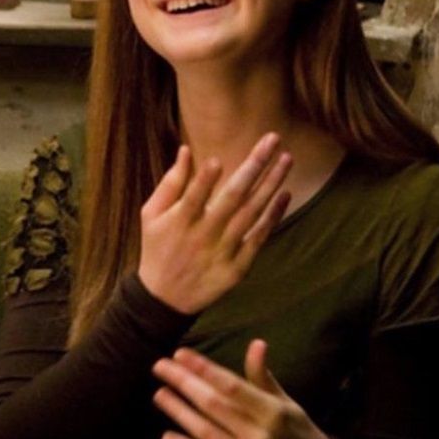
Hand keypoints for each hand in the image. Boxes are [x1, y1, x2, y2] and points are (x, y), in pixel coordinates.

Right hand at [137, 133, 292, 314]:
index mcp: (178, 222)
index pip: (192, 197)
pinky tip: (284, 194)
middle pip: (231, 199)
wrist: (165, 297)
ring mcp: (222, 252)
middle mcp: (202, 236)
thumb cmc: (157, 247)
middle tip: (272, 140)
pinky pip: (259, 238)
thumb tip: (186, 150)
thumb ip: (171, 182)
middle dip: (253, 167)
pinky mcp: (237, 268)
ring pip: (251, 214)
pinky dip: (272, 217)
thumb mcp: (152, 214)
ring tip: (287, 159)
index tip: (218, 160)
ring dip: (271, 185)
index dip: (204, 181)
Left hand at [152, 340, 333, 438]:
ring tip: (160, 394)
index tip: (179, 354)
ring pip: (206, 434)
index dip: (204, 369)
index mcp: (274, 413)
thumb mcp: (287, 403)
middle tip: (159, 366)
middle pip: (214, 407)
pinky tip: (167, 437)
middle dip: (184, 384)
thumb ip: (263, 378)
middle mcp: (261, 437)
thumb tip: (256, 344)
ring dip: (179, 413)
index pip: (232, 387)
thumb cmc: (298, 432)